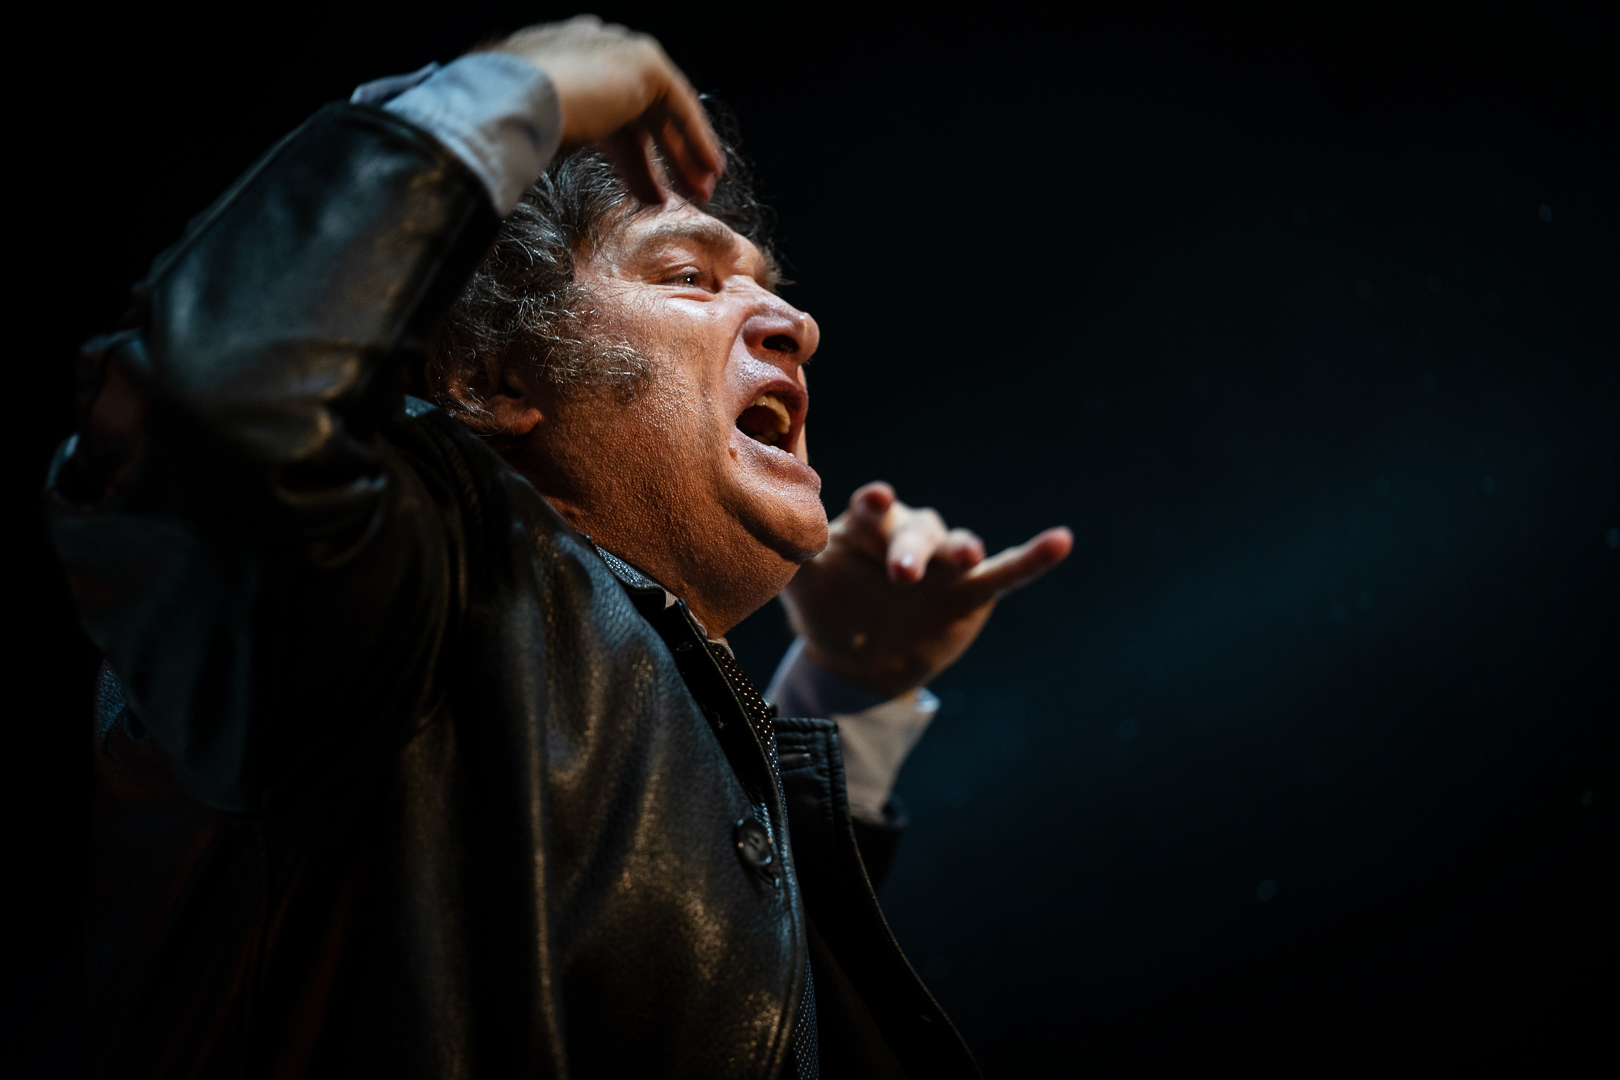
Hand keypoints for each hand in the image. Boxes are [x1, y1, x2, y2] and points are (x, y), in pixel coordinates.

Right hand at [491, 16, 722, 203]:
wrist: (508, 102)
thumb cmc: (503, 128)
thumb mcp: (533, 136)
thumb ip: (552, 142)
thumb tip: (535, 166)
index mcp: (556, 64)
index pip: (605, 113)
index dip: (627, 157)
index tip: (641, 192)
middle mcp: (588, 50)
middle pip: (636, 113)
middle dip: (659, 157)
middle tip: (675, 195)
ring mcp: (616, 51)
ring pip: (661, 110)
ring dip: (683, 154)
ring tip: (699, 193)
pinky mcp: (643, 62)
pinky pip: (679, 104)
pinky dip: (697, 137)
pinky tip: (710, 168)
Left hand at [780, 482, 1072, 698]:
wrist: (856, 658)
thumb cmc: (826, 606)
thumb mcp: (804, 585)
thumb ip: (794, 558)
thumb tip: (768, 531)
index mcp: (865, 529)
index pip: (871, 512)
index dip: (874, 506)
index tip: (873, 499)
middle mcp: (908, 536)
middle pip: (916, 531)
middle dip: (911, 550)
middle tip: (902, 574)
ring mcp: (944, 564)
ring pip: (958, 547)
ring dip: (962, 549)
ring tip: (966, 556)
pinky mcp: (973, 591)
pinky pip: (1008, 572)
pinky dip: (1034, 558)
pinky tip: (1061, 541)